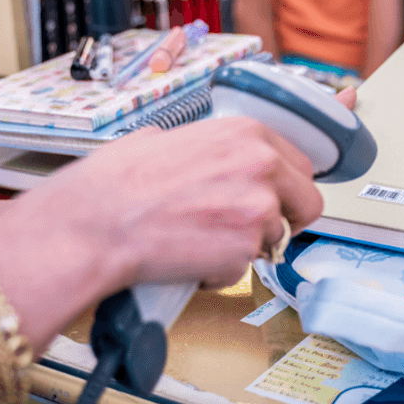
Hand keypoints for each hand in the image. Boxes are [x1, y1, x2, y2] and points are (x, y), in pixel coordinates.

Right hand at [0, 116, 321, 335]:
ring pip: (277, 239)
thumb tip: (206, 153)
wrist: (94, 224)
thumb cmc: (115, 184)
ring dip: (245, 247)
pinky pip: (246, 268)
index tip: (276, 200)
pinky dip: (220, 271)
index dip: (286, 188)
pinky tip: (188, 257)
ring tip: (199, 241)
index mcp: (246, 133)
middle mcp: (262, 164)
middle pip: (309, 203)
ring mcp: (259, 207)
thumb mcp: (164, 138)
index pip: (301, 164)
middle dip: (285, 220)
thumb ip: (204, 146)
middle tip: (248, 229)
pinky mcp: (246, 247)